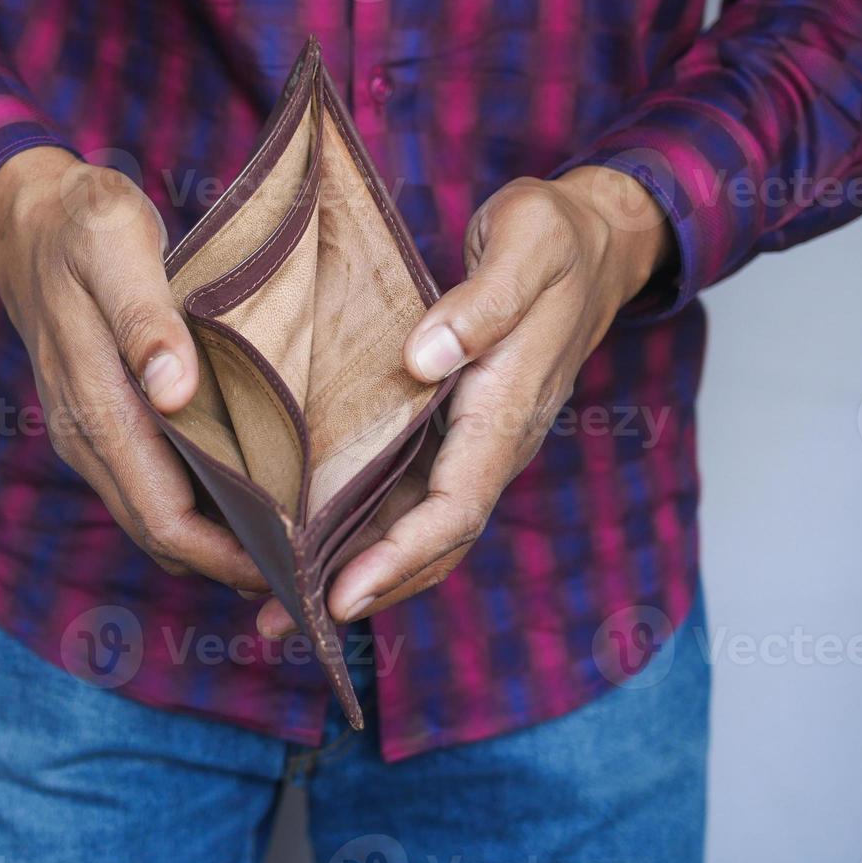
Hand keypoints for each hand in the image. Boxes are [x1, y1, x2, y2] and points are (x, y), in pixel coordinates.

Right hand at [0, 146, 266, 589]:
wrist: (27, 218)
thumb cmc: (81, 225)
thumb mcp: (116, 247)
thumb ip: (145, 321)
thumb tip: (174, 393)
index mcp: (94, 406)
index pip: (162, 516)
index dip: (226, 554)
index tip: (294, 562)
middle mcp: (86, 437)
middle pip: (161, 534)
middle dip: (231, 561)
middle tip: (311, 564)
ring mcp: (88, 435)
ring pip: (155, 516)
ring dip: (216, 538)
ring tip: (292, 538)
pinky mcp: (98, 425)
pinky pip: (150, 486)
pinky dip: (200, 506)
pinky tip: (250, 492)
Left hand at [257, 166, 673, 636]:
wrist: (590, 242)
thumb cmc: (556, 240)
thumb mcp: (528, 248)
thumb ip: (484, 303)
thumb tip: (424, 358)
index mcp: (506, 412)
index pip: (454, 508)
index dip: (399, 557)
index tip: (341, 593)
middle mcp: (487, 444)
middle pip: (427, 541)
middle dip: (361, 589)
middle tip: (280, 622)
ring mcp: (466, 443)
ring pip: (409, 527)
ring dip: (348, 571)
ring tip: (271, 605)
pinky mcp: (444, 431)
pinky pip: (400, 495)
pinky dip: (354, 529)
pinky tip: (301, 543)